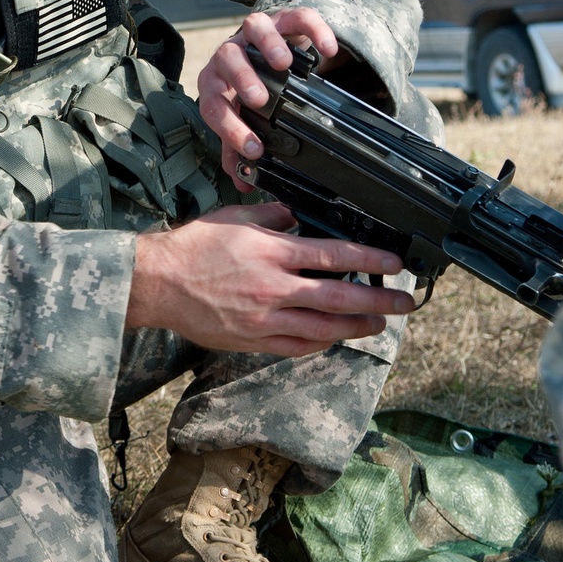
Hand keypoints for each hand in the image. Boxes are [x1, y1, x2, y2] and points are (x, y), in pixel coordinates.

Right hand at [129, 203, 410, 357]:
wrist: (158, 283)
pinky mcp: (254, 340)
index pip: (333, 255)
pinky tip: (336, 338)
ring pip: (324, 327)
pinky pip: (297, 346)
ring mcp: (265, 318)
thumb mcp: (234, 218)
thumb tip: (298, 215)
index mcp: (271, 252)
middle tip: (404, 302)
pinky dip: (322, 343)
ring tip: (379, 324)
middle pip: (339, 296)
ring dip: (357, 326)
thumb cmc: (193, 248)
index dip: (369, 259)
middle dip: (378, 300)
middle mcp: (273, 287)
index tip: (392, 263)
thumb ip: (272, 217)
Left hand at [197, 8, 341, 186]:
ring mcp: (254, 32)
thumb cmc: (249, 89)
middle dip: (241, 79)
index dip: (229, 129)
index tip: (255, 149)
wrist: (265, 48)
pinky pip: (296, 16)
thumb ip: (237, 145)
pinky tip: (328, 50)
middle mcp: (230, 54)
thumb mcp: (241, 115)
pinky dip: (312, 29)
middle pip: (226, 58)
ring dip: (267, 44)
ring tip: (285, 65)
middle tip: (260, 99)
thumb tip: (244, 180)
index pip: (213, 104)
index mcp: (216, 84)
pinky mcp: (283, 18)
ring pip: (254, 27)